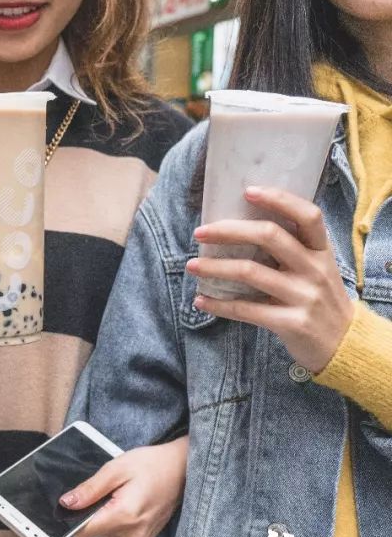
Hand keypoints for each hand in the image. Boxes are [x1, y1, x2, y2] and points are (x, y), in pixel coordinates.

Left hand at [60, 436, 188, 536]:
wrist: (180, 469)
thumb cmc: (150, 464)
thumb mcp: (115, 469)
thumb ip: (89, 490)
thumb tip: (66, 504)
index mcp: (124, 516)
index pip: (83, 532)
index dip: (74, 517)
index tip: (78, 502)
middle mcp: (133, 534)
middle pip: (93, 533)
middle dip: (93, 513)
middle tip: (107, 492)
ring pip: (104, 535)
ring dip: (105, 517)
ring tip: (120, 496)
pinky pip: (117, 536)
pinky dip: (116, 522)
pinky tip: (128, 505)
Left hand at [186, 186, 351, 372]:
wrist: (345, 345)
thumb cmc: (319, 300)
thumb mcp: (316, 270)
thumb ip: (291, 251)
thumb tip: (240, 229)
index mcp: (321, 251)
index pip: (307, 215)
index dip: (279, 199)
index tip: (247, 191)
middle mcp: (315, 269)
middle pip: (269, 236)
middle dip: (229, 231)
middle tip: (200, 232)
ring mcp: (304, 296)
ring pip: (250, 272)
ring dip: (214, 267)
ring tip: (191, 266)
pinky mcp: (292, 323)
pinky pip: (246, 310)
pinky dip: (218, 304)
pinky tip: (200, 300)